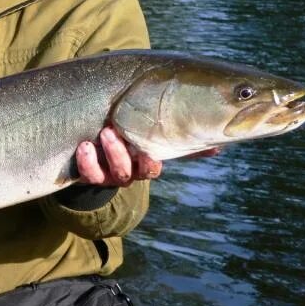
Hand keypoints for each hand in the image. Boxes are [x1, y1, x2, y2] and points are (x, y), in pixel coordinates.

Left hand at [75, 127, 220, 186]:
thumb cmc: (130, 137)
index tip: (150, 149)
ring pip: (113, 174)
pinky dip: (87, 162)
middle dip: (123, 155)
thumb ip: (182, 140)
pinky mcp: (89, 174)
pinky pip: (88, 174)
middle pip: (133, 173)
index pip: (154, 166)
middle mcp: (130, 171)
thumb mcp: (154, 136)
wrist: (94, 150)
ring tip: (103, 132)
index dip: (152, 160)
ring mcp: (109, 174)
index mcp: (146, 160)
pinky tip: (84, 145)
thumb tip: (220, 145)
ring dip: (109, 154)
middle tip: (113, 130)